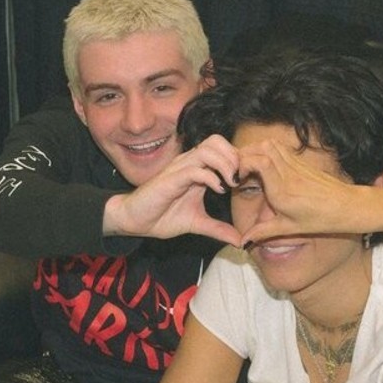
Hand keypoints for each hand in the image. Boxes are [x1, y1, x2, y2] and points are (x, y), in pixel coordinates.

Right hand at [103, 134, 240, 243]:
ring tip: (232, 183)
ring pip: (208, 150)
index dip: (238, 160)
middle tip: (240, 178)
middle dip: (234, 156)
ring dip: (225, 164)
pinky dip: (210, 177)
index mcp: (198, 169)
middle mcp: (189, 163)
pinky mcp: (171, 179)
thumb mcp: (198, 224)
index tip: (247, 180)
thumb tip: (240, 241)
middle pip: (217, 141)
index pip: (222, 149)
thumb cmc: (163, 216)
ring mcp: (179, 169)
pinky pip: (194, 169)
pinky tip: (217, 191)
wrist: (135, 221)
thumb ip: (219, 229)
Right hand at [235, 139, 365, 244]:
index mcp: (282, 190)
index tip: (237, 177)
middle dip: (244, 155)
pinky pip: (281, 148)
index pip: (259, 162)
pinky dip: (267, 150)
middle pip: (261, 148)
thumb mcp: (289, 228)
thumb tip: (243, 242)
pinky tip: (264, 163)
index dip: (243, 164)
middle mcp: (288, 174)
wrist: (347, 207)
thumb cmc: (321, 219)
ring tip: (249, 165)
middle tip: (238, 169)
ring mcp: (296, 165)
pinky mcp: (302, 162)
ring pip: (271, 144)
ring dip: (255, 150)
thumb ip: (263, 232)